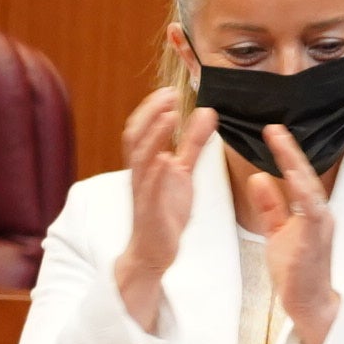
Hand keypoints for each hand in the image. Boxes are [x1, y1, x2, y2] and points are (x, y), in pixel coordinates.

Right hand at [111, 87, 214, 331]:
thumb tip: (206, 111)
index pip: (143, 129)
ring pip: (141, 158)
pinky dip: (157, 172)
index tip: (168, 90)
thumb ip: (193, 144)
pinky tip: (166, 158)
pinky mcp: (150, 212)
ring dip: (155, 135)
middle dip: (151, 114)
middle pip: (137, 137)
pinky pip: (150, 190)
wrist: (154, 252)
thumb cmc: (166, 210)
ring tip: (170, 115)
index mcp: (147, 163)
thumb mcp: (183, 172)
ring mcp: (143, 192)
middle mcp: (140, 174)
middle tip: (169, 94)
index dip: (153, 108)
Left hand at [245, 124, 340, 343]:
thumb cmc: (296, 271)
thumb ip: (270, 206)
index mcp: (311, 212)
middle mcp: (320, 215)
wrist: (310, 304)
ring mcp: (320, 228)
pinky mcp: (315, 242)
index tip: (272, 132)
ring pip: (310, 189)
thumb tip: (259, 178)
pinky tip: (291, 177)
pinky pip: (311, 212)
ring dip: (296, 165)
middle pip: (307, 176)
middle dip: (291, 152)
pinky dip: (302, 193)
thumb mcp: (277, 232)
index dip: (286, 154)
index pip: (298, 177)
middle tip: (274, 128)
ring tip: (281, 143)